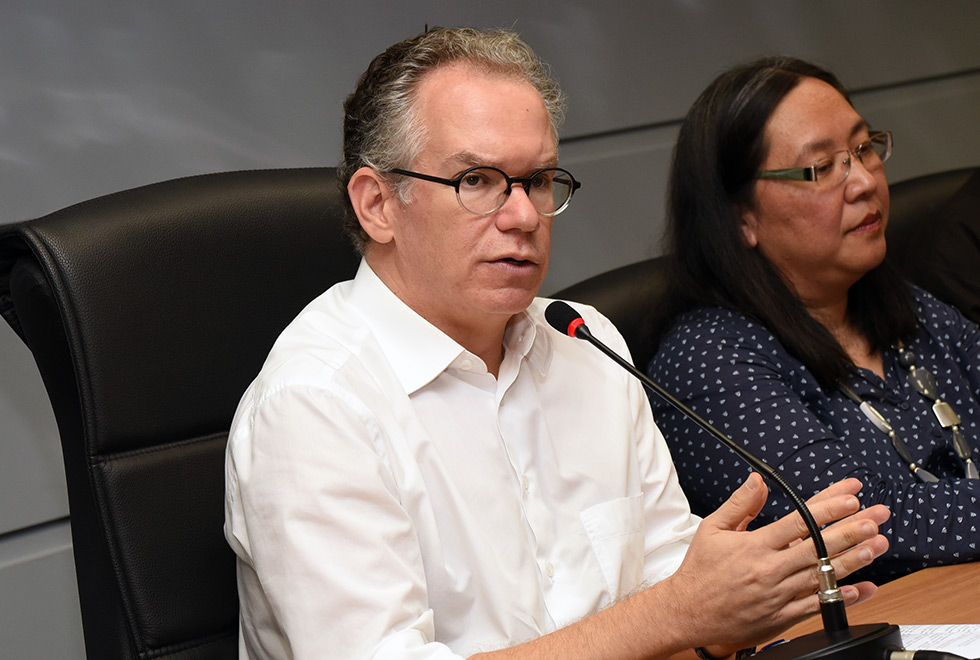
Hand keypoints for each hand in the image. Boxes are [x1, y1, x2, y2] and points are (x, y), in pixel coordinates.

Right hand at [662, 473, 888, 650]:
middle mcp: (770, 570)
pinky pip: (818, 605)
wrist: (688, 612)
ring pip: (824, 575)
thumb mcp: (712, 528)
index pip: (798, 522)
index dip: (827, 508)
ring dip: (854, 559)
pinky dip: (842, 597)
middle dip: (852, 530)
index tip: (849, 497)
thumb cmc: (700, 571)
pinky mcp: (782, 616)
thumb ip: (740, 504)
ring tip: (877, 545)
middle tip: (875, 518)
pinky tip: (864, 588)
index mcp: (754, 546)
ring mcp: (779, 595)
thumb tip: (758, 481)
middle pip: (819, 547)